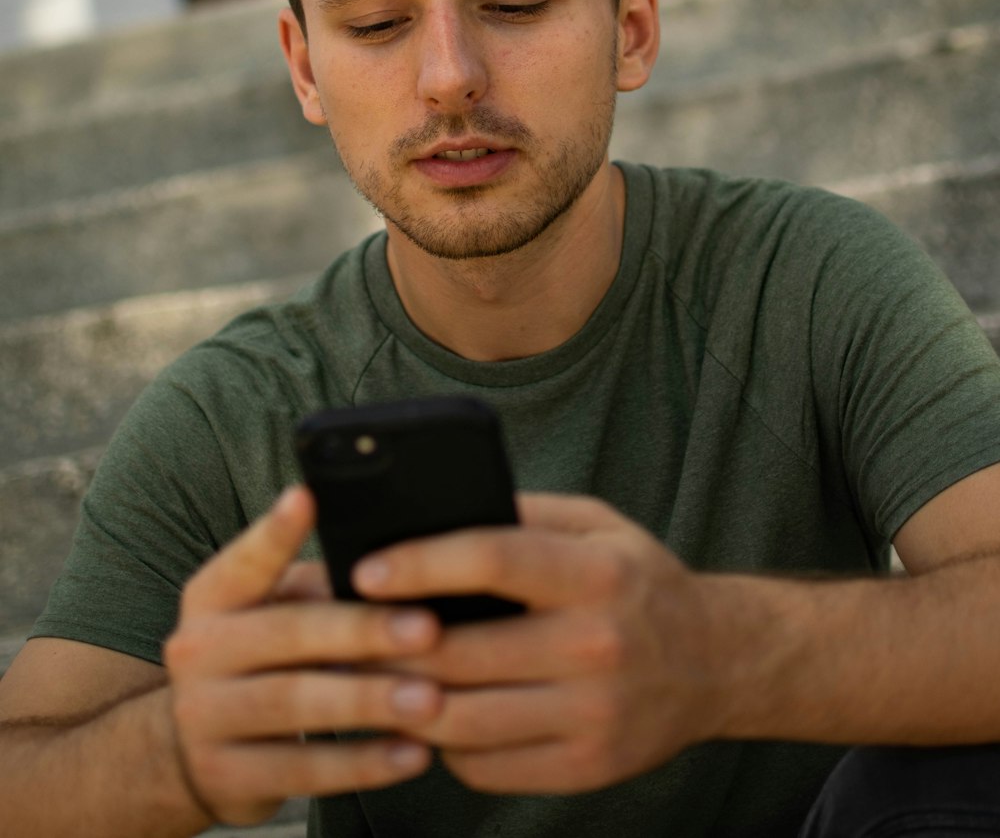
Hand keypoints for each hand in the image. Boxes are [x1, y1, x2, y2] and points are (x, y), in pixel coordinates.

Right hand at [163, 486, 444, 827]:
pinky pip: (302, 771)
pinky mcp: (226, 776)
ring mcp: (204, 716)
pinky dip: (362, 764)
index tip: (308, 497)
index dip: (275, 531)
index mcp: (213, 596)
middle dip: (363, 631)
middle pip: (287, 634)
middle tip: (428, 629)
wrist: (191, 750)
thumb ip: (318, 586)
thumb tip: (400, 564)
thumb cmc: (262, 657)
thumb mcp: (271, 611)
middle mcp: (198, 649)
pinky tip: (410, 754)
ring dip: (369, 702)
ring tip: (431, 699)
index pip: (245, 558)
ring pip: (295, 705)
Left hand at [352, 493, 718, 795]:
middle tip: (342, 632)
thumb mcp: (595, 524)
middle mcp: (597, 645)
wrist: (714, 663)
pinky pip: (485, 764)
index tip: (366, 569)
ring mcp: (591, 715)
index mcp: (597, 573)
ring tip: (368, 676)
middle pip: (462, 651)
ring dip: (402, 699)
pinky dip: (445, 742)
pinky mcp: (584, 768)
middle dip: (389, 643)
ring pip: (462, 719)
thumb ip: (522, 515)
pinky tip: (430, 713)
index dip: (421, 563)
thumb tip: (434, 511)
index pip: (493, 560)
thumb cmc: (636, 580)